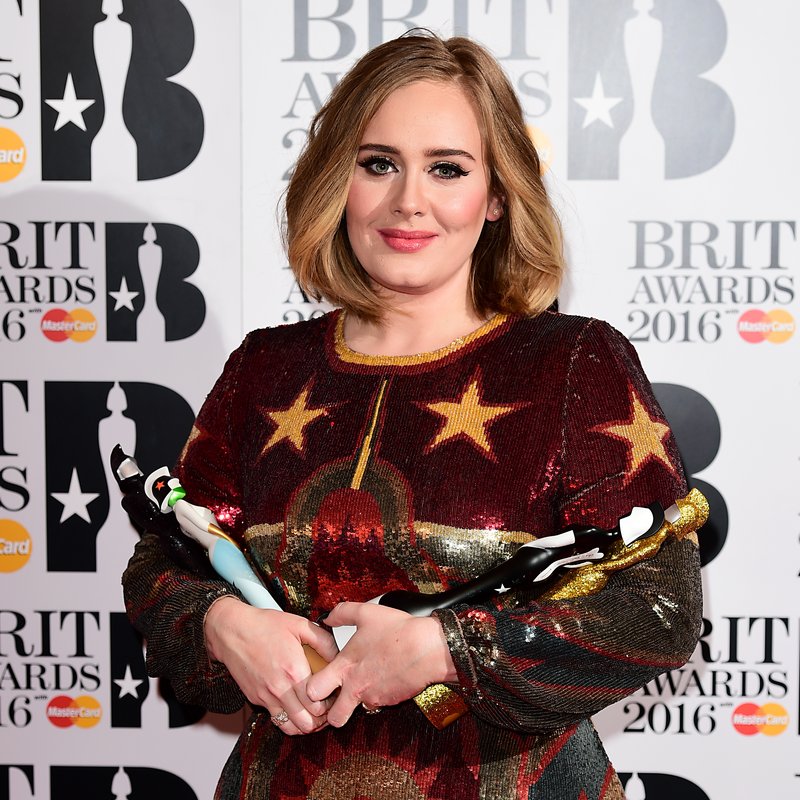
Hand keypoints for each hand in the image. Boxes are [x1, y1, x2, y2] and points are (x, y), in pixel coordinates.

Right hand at [204, 596, 338, 734]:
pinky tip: (296, 707)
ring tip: (313, 713)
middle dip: (321, 719)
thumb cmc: (263, 625)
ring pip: (291, 728)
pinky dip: (289, 720)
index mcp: (294, 670)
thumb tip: (339, 655)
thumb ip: (324, 641)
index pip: (319, 705)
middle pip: (307, 723)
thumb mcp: (300, 625)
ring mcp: (266, 697)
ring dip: (305, 724)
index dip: (332, 705)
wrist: (232, 630)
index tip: (335, 697)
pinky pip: (276, 719)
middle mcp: (280, 688)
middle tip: (327, 707)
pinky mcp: (256, 699)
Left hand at [306, 602, 456, 727]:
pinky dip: (376, 695)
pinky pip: (376, 704)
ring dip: (355, 703)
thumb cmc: (398, 630)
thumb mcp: (366, 613)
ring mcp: (373, 697)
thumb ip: (342, 613)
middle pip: (332, 719)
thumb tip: (327, 617)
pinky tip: (382, 678)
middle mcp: (355, 687)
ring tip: (361, 684)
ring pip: (355, 711)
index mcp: (345, 666)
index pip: (313, 691)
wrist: (428, 648)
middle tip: (334, 698)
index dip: (311, 689)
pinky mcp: (389, 702)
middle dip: (330, 713)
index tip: (317, 680)